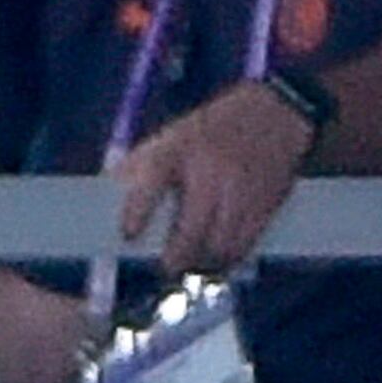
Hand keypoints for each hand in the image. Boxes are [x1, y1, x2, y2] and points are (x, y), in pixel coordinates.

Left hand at [116, 80, 314, 281]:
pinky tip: (218, 262)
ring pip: (219, 246)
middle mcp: (211, 168)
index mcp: (180, 147)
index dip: (138, 209)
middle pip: (191, 229)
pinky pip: (244, 246)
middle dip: (175, 259)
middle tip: (164, 269)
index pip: (153, 177)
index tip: (128, 235)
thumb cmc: (213, 129)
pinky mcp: (266, 204)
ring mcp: (241, 188)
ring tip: (191, 269)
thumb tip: (105, 194)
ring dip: (202, 265)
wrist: (276, 113)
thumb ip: (141, 165)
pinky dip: (228, 261)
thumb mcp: (174, 135)